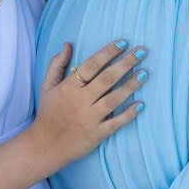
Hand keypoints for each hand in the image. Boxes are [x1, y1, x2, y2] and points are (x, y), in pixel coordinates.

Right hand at [29, 41, 146, 173]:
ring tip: (145, 73)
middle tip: (141, 51)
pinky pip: (115, 123)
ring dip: (131, 85)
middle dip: (126, 63)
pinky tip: (141, 104)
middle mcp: (81, 101)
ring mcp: (90, 118)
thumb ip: (56, 64)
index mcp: (69, 87)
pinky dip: (128, 114)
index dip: (107, 53)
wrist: (44, 146)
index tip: (122, 42)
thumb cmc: (47, 113)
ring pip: (114, 99)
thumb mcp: (47, 86)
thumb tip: (67, 44)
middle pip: (107, 79)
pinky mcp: (97, 134)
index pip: (91, 65)